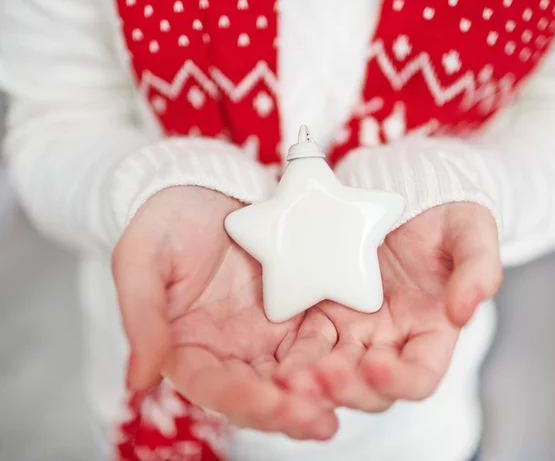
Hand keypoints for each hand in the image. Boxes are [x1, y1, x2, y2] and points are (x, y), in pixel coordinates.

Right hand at [112, 186, 336, 439]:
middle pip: (263, 393)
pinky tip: (362, 358)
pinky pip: (322, 338)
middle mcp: (232, 351)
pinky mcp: (297, 312)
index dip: (243, 399)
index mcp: (189, 349)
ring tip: (352, 395)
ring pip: (298, 374)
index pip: (214, 387)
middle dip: (292, 411)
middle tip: (322, 422)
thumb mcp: (141, 261)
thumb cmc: (165, 221)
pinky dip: (338, 353)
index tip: (274, 406)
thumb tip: (136, 381)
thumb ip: (141, 318)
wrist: (206, 187)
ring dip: (323, 391)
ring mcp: (268, 333)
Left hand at [275, 202, 501, 410]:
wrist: (404, 193)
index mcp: (430, 332)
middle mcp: (390, 341)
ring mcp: (354, 329)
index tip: (377, 366)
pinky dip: (293, 355)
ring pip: (332, 369)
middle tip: (319, 379)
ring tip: (288, 379)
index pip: (420, 375)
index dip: (400, 380)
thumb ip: (478, 269)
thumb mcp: (471, 232)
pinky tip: (275, 360)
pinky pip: (306, 341)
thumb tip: (465, 311)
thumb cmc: (445, 215)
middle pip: (370, 386)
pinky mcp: (323, 313)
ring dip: (312, 381)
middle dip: (346, 388)